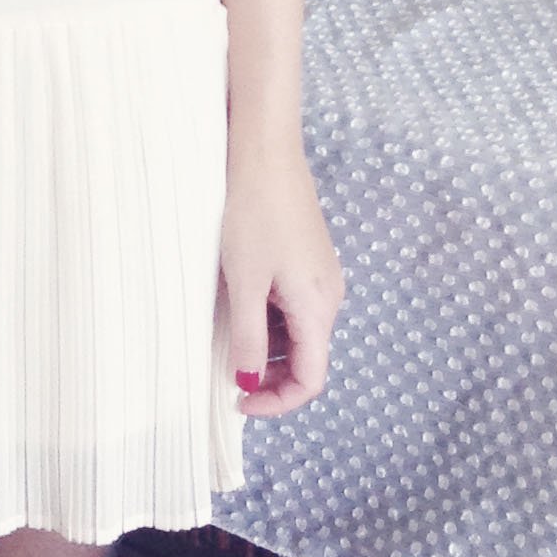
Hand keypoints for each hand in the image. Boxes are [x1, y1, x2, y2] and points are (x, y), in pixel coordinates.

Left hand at [221, 146, 343, 417]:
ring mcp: (322, 278)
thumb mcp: (244, 282)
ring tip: (227, 333)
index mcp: (318, 308)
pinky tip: (241, 302)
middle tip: (227, 375)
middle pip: (307, 360)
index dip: (277, 403)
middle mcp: (329, 297)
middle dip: (269, 377)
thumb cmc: (254, 211)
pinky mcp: (311, 261)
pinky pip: (294, 307)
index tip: (239, 402)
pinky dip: (269, 319)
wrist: (267, 153)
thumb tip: (247, 383)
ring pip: (298, 334)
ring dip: (266, 346)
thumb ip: (247, 339)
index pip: (311, 381)